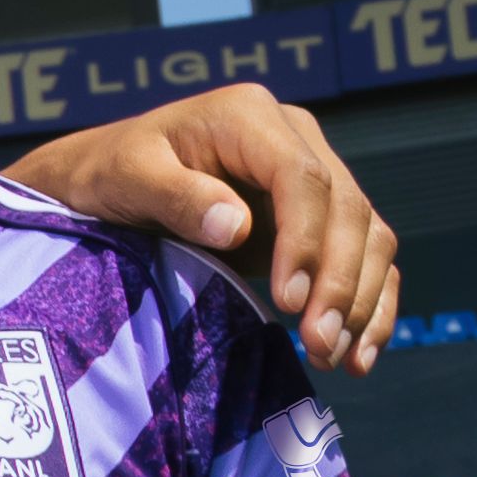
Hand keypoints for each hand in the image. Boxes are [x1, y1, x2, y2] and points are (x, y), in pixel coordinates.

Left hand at [12, 86, 402, 373]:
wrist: (105, 184)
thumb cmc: (109, 175)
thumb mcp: (126, 178)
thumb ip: (175, 196)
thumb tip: (236, 226)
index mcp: (249, 116)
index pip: (301, 176)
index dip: (304, 239)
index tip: (289, 301)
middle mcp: (295, 139)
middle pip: (346, 208)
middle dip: (340, 282)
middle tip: (319, 345)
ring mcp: (313, 177)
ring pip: (368, 235)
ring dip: (361, 301)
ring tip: (336, 360)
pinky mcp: (317, 219)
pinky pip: (366, 257)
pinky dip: (371, 304)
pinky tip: (360, 355)